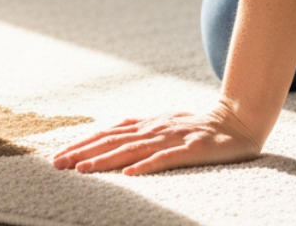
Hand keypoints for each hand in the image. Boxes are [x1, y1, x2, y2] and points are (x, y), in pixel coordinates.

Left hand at [52, 99, 263, 175]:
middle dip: (82, 152)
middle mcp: (153, 129)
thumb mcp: (163, 124)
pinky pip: (167, 159)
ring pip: (132, 149)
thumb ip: (138, 129)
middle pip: (112, 141)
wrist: (237, 122)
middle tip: (57, 164)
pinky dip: (147, 165)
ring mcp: (172, 137)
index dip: (81, 145)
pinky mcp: (192, 148)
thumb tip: (108, 131)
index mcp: (145, 125)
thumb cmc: (197, 127)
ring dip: (105, 159)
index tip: (58, 157)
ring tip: (82, 170)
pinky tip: (130, 174)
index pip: (107, 134)